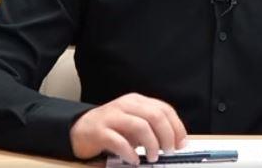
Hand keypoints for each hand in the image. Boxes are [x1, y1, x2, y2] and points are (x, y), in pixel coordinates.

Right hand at [69, 92, 187, 163]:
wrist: (80, 130)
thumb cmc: (112, 129)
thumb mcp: (134, 124)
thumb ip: (152, 128)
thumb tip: (175, 142)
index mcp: (136, 101)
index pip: (164, 109)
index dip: (176, 127)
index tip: (181, 143)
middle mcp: (125, 105)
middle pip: (154, 116)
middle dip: (167, 135)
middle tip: (169, 151)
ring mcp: (111, 116)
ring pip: (140, 126)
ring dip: (151, 144)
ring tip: (153, 157)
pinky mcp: (99, 131)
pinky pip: (119, 141)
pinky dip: (130, 152)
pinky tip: (134, 160)